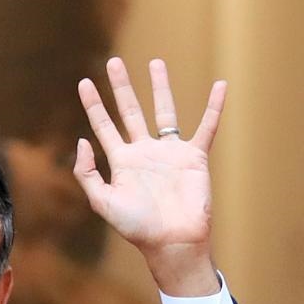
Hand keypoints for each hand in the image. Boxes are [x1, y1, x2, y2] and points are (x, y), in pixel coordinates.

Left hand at [74, 57, 225, 295]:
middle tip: (113, 61)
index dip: (93, 104)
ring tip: (155, 62)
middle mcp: (144, 152)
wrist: (172, 242)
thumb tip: (82, 140)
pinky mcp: (194, 158)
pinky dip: (214, 107)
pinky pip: (206, 127)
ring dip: (159, 87)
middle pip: (130, 111)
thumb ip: (87, 173)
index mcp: (122, 162)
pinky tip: (220, 86)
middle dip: (121, 87)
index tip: (84, 82)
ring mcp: (169, 153)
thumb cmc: (137, 227)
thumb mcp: (102, 202)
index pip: (104, 126)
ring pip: (164, 112)